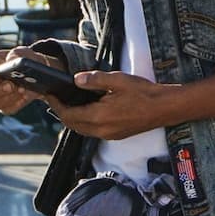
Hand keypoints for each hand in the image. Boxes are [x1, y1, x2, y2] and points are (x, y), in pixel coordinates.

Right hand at [0, 48, 60, 115]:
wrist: (37, 75)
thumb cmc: (26, 60)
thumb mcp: (25, 52)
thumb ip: (19, 53)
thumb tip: (12, 60)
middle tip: (10, 86)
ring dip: (7, 98)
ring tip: (22, 89)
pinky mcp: (5, 105)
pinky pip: (7, 110)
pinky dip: (17, 104)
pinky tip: (25, 96)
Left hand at [54, 70, 178, 140]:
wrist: (165, 108)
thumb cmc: (144, 93)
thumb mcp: (117, 80)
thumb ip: (94, 80)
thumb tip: (76, 80)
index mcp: (99, 116)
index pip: (68, 114)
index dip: (56, 105)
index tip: (50, 95)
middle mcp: (102, 130)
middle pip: (72, 125)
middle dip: (62, 113)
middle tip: (56, 99)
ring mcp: (109, 135)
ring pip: (82, 130)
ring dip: (73, 119)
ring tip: (69, 104)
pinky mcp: (116, 135)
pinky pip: (93, 132)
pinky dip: (84, 123)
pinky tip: (87, 111)